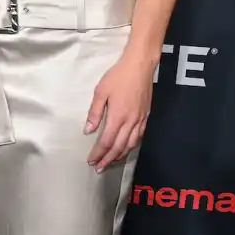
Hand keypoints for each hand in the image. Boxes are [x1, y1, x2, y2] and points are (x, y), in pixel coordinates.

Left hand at [84, 51, 152, 172]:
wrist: (140, 66)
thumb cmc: (118, 76)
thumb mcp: (101, 92)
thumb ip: (95, 112)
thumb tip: (88, 131)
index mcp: (118, 117)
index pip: (107, 141)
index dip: (99, 153)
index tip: (91, 161)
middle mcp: (130, 122)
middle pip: (119, 147)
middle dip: (108, 159)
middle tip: (99, 167)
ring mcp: (140, 120)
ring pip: (131, 144)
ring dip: (120, 155)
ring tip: (110, 161)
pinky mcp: (146, 116)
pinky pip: (139, 137)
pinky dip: (131, 146)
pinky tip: (126, 148)